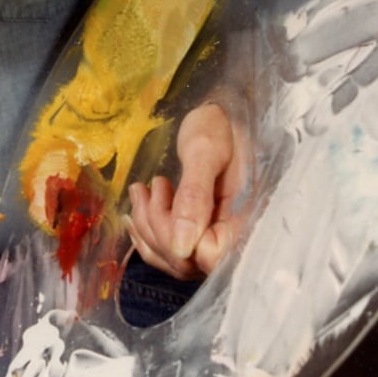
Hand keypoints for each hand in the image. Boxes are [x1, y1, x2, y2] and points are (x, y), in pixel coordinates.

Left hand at [127, 102, 247, 279]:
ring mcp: (215, 237)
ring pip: (173, 259)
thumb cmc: (219, 124)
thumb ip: (195, 196)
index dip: (177, 238)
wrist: (224, 115)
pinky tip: (134, 214)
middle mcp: (231, 237)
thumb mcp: (205, 150)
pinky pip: (170, 251)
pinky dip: (147, 235)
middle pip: (186, 262)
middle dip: (156, 226)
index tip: (165, 192)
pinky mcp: (200, 233)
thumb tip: (181, 248)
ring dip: (147, 228)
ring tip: (140, 190)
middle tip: (146, 186)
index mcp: (243, 219)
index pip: (209, 257)